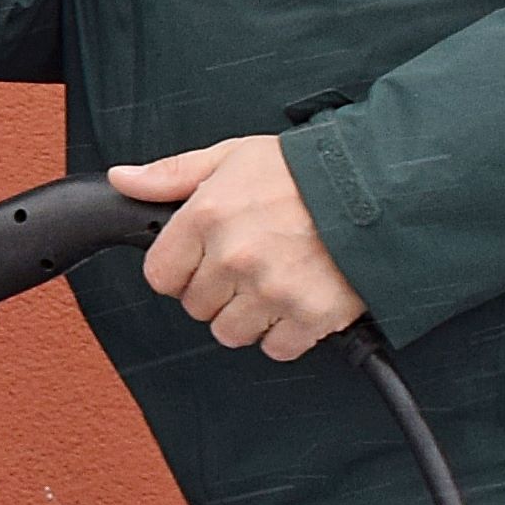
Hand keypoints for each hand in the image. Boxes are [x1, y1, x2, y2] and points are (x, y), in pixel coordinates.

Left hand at [111, 135, 367, 359]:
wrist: (381, 185)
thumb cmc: (305, 170)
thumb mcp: (232, 156)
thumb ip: (172, 174)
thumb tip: (122, 180)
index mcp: (207, 216)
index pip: (161, 275)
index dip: (179, 270)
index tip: (201, 262)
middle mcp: (234, 257)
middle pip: (196, 307)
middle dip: (217, 291)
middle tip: (249, 265)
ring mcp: (272, 290)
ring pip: (231, 333)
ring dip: (249, 316)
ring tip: (275, 282)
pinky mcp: (309, 315)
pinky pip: (278, 348)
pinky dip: (287, 333)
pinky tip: (299, 299)